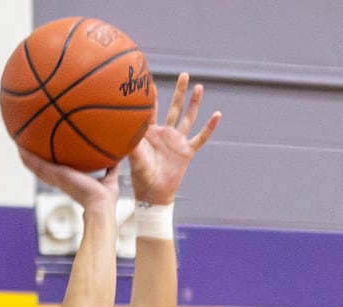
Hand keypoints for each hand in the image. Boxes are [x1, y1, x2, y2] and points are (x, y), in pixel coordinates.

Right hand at [17, 148, 121, 214]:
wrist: (99, 207)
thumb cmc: (105, 199)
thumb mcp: (110, 176)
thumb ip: (112, 165)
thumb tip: (121, 154)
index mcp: (73, 181)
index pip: (60, 172)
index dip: (55, 164)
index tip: (49, 155)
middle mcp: (62, 181)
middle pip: (47, 169)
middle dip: (38, 160)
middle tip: (28, 149)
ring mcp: (57, 180)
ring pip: (39, 168)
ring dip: (29, 158)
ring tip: (20, 147)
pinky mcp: (55, 178)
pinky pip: (39, 167)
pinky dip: (30, 160)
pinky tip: (20, 150)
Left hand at [128, 72, 220, 204]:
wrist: (153, 195)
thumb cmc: (140, 178)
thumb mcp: (134, 159)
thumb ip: (131, 143)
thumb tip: (125, 129)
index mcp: (151, 133)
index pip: (152, 110)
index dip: (152, 96)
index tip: (152, 79)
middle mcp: (165, 134)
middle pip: (174, 108)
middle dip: (179, 92)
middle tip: (183, 74)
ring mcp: (177, 142)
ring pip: (188, 118)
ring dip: (194, 104)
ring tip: (199, 87)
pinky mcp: (187, 152)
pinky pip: (200, 138)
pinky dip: (209, 128)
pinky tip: (217, 115)